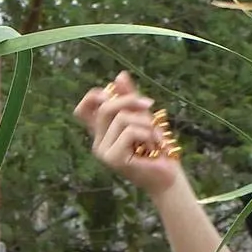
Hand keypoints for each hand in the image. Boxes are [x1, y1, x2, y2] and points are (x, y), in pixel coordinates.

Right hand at [73, 71, 182, 197]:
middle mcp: (98, 143)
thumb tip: (119, 75)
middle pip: (105, 107)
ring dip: (145, 124)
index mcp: (101, 133)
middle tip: (150, 105)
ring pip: (121, 119)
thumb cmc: (157, 149)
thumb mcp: (144, 118)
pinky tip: (153, 146)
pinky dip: (147, 134)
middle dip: (130, 101)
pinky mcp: (113, 159)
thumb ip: (130, 98)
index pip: (83, 109)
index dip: (94, 96)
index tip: (115, 91)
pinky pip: (129, 132)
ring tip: (155, 138)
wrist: (168, 176)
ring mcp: (103, 152)